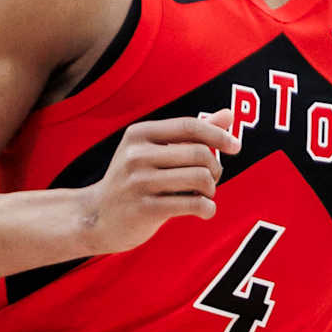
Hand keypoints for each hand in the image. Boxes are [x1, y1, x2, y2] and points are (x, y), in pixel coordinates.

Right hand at [82, 111, 240, 255]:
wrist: (96, 217)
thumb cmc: (134, 180)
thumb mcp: (155, 150)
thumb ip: (191, 133)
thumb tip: (229, 114)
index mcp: (139, 134)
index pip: (190, 126)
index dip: (218, 134)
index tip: (235, 146)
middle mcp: (137, 155)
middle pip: (200, 153)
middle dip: (215, 168)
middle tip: (211, 179)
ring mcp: (140, 182)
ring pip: (200, 178)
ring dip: (211, 189)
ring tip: (205, 194)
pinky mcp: (146, 209)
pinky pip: (194, 204)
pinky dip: (208, 208)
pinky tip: (204, 210)